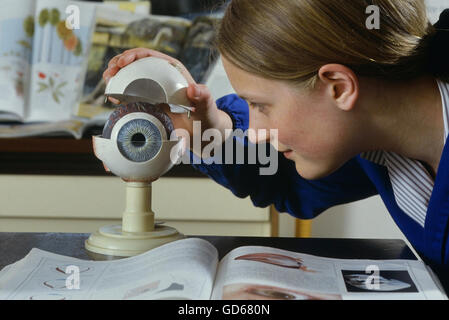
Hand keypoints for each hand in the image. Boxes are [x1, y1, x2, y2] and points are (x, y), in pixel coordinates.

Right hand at [103, 48, 232, 153]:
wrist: (203, 133)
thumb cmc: (207, 117)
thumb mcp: (207, 107)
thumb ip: (204, 98)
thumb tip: (194, 88)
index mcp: (173, 71)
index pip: (150, 56)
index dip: (134, 55)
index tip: (123, 62)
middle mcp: (161, 77)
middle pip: (136, 64)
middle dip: (119, 64)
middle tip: (110, 73)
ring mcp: (153, 90)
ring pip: (130, 78)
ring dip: (116, 77)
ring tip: (108, 81)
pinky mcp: (148, 103)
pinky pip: (131, 95)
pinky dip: (120, 94)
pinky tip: (112, 98)